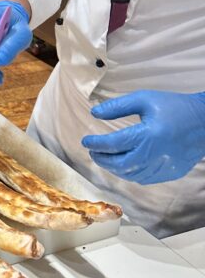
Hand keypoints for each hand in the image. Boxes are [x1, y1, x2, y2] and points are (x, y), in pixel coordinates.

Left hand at [85, 90, 204, 184]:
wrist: (204, 122)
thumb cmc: (174, 107)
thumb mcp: (144, 99)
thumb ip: (117, 106)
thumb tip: (94, 113)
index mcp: (147, 135)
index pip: (113, 144)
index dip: (95, 144)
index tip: (85, 140)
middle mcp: (154, 155)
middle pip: (118, 165)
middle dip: (101, 159)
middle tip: (93, 151)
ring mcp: (163, 167)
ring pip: (130, 175)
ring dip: (113, 168)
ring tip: (105, 157)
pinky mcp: (170, 173)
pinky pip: (144, 179)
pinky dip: (129, 173)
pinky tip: (124, 164)